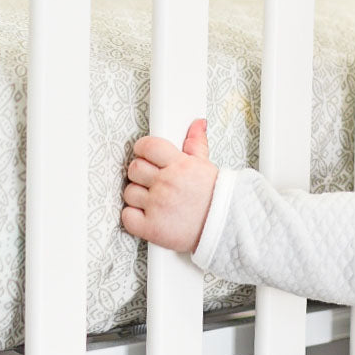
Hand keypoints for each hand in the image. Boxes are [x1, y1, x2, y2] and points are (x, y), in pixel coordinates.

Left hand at [121, 118, 217, 252]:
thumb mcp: (207, 167)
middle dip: (141, 174)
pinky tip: (147, 216)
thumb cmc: (216, 200)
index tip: (146, 156)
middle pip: (134, 168)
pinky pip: (127, 216)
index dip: (143, 150)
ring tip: (155, 202)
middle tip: (153, 181)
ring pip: (129, 193)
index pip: (147, 146)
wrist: (226, 228)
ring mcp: (157, 206)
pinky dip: (134, 218)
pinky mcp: (152, 228)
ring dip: (138, 197)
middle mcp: (167, 184)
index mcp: (179, 166)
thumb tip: (196, 125)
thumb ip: (196, 144)